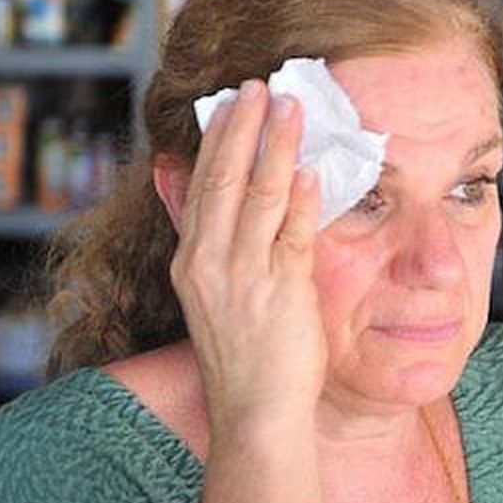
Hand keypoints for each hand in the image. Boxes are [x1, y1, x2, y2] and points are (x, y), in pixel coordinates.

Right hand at [170, 80, 325, 430]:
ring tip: (290, 107)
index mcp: (192, 264)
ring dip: (276, 145)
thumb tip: (205, 206)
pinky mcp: (281, 290)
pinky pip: (292, 233)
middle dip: (243, 128)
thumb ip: (212, 252)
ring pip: (259, 195)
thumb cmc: (246, 362)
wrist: (255, 415)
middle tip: (258, 86)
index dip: (217, 142)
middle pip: (225, 178)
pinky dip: (300, 197)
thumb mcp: (214, 301)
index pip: (201, 187)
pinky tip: (310, 167)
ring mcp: (244, 275)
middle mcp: (210, 263)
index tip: (230, 105)